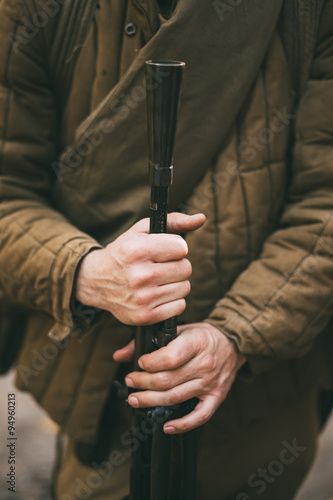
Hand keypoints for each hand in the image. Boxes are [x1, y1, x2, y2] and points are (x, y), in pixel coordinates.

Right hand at [75, 213, 204, 325]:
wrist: (96, 281)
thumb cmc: (124, 252)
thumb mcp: (142, 230)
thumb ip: (174, 221)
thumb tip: (201, 218)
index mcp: (137, 250)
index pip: (182, 248)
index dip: (175, 248)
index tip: (164, 250)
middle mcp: (139, 275)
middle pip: (186, 268)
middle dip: (177, 265)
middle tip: (161, 265)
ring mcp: (142, 299)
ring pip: (185, 288)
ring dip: (176, 283)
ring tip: (158, 279)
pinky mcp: (144, 316)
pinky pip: (180, 306)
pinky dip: (173, 300)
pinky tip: (157, 294)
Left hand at [113, 323, 245, 432]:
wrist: (232, 343)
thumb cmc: (202, 336)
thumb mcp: (179, 329)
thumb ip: (150, 341)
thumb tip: (120, 354)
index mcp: (196, 342)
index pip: (169, 358)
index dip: (149, 363)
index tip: (139, 363)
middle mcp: (204, 364)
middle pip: (167, 380)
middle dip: (143, 383)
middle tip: (131, 381)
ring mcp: (210, 383)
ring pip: (176, 397)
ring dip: (151, 401)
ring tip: (135, 399)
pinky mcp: (216, 397)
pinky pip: (200, 416)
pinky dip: (182, 425)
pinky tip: (166, 426)